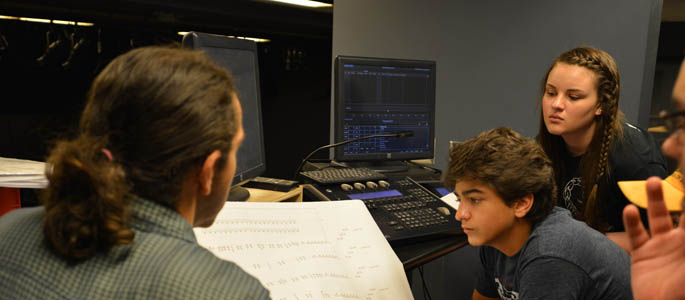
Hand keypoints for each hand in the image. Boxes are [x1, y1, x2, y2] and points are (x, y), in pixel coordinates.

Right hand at [623, 176, 684, 299]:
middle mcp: (681, 241)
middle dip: (679, 191)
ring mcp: (661, 246)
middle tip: (676, 173)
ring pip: (657, 216)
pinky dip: (631, 221)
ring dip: (654, 199)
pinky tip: (629, 210)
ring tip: (653, 181)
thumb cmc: (684, 290)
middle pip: (679, 209)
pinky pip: (636, 234)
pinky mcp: (642, 255)